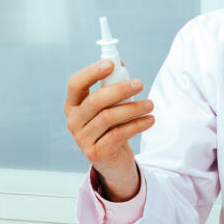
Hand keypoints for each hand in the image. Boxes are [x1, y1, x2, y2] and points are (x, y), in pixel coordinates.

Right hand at [64, 59, 153, 199]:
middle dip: (120, 89)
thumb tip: (120, 63)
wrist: (113, 160)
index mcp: (72, 105)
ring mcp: (82, 139)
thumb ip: (111, 85)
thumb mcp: (109, 105)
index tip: (111, 64)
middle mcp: (73, 121)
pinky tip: (149, 120)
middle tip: (140, 83)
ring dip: (133, 108)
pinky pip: (119, 134)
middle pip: (95, 101)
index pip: (75, 84)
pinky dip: (137, 124)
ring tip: (150, 104)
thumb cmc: (111, 127)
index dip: (92, 72)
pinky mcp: (96, 153)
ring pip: (108, 117)